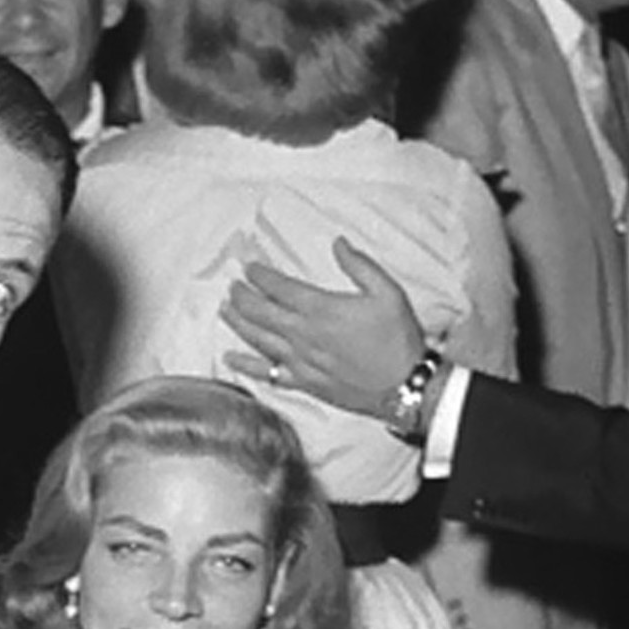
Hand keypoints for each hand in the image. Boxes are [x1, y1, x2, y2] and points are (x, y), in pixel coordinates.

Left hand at [221, 237, 425, 417]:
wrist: (404, 385)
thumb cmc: (398, 338)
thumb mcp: (387, 291)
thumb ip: (359, 265)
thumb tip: (338, 243)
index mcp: (321, 310)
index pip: (280, 288)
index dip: (261, 276)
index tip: (249, 267)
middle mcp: (303, 336)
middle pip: (261, 312)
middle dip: (242, 296)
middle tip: (232, 286)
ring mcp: (300, 361)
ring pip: (258, 339)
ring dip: (238, 323)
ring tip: (224, 310)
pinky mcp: (303, 383)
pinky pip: (267, 373)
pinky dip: (245, 365)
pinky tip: (229, 359)